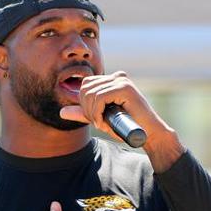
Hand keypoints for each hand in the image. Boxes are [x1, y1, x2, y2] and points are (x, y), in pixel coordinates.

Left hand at [59, 72, 184, 171]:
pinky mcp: (125, 88)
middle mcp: (117, 76)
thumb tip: (61, 112)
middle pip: (85, 88)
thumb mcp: (100, 118)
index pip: (85, 85)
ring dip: (93, 114)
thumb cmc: (126, 127)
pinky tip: (104, 123)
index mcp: (112, 80)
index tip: (96, 119)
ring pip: (91, 94)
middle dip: (87, 109)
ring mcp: (122, 80)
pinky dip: (98, 113)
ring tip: (103, 124)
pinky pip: (100, 98)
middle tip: (99, 123)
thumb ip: (83, 114)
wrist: (148, 134)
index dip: (84, 104)